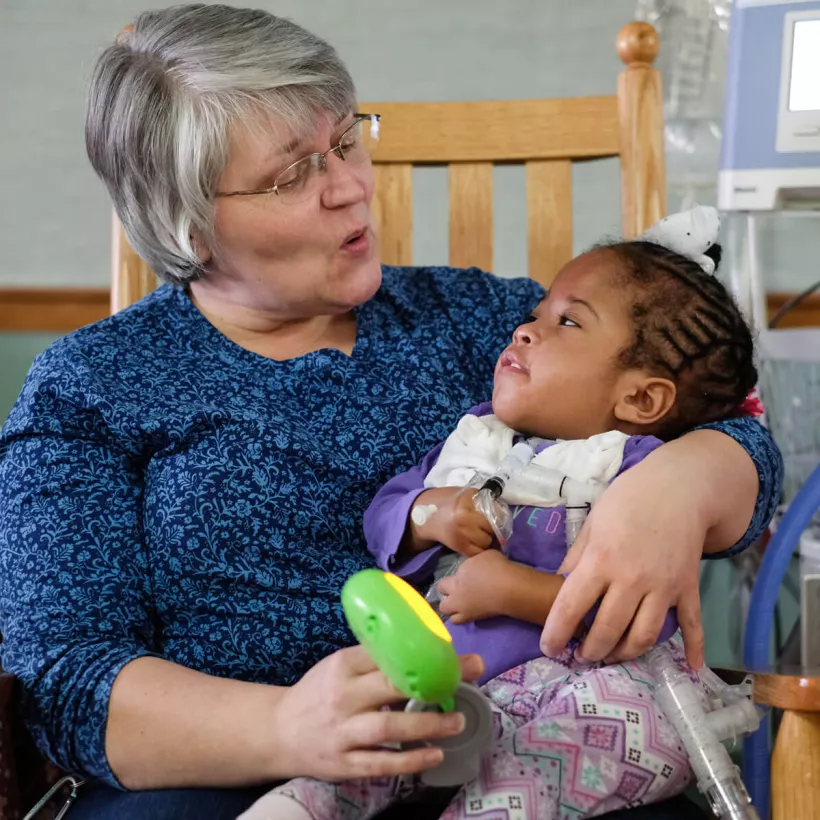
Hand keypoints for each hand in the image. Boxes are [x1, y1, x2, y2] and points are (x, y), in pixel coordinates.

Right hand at [273, 646, 483, 780]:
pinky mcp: (344, 764)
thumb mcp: (336, 667)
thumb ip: (369, 659)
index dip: (421, 652)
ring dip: (428, 725)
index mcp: (341, 666)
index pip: (385, 655)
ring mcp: (343, 733)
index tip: (452, 650)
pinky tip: (435, 755)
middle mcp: (342, 697)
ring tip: (458, 721)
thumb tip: (417, 644)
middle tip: (469, 674)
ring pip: (389, 728)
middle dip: (433, 681)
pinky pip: (382, 763)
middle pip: (391, 687)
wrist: (278, 732)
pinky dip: (410, 760)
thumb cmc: (316, 693)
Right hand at [412, 488, 493, 556]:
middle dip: (493, 528)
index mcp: (468, 501)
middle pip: (493, 527)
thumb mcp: (468, 495)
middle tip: (486, 525)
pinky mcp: (459, 547)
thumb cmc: (450, 503)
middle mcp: (464, 517)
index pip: (496, 512)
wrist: (427, 516)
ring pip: (488, 541)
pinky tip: (473, 542)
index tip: (498, 517)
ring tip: (479, 533)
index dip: (500, 516)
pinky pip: (479, 552)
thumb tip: (504, 514)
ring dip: (487, 539)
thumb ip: (485, 502)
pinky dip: (479, 549)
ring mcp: (462, 534)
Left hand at [438, 549, 511, 623]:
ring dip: (450, 605)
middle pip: (440, 588)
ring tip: (461, 605)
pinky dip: (459, 617)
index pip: (451, 571)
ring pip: (444, 608)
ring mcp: (460, 604)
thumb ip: (477, 561)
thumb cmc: (499, 568)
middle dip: (447, 588)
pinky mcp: (468, 617)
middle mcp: (456, 587)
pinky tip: (468, 613)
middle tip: (459, 590)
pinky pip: (456, 620)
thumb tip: (477, 565)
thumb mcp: (486, 556)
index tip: (465, 578)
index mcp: (460, 571)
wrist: (508, 589)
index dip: (455, 576)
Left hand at [541, 442, 711, 668]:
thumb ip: (578, 556)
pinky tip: (691, 668)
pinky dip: (693, 648)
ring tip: (612, 657)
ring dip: (626, 654)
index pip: (572, 606)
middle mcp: (632, 579)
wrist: (680, 487)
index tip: (549, 648)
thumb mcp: (593, 522)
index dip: (557, 632)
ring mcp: (663, 587)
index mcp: (601, 560)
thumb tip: (562, 585)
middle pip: (609, 630)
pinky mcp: (688, 588)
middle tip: (582, 656)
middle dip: (592, 651)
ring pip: (645, 636)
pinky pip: (692, 624)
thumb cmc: (629, 500)